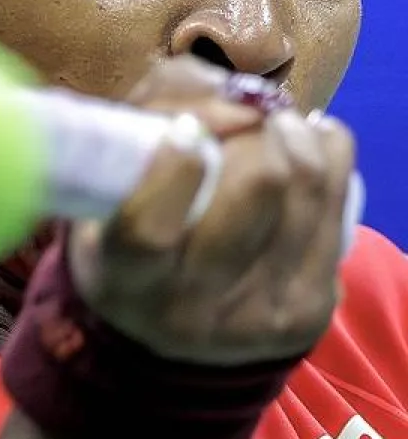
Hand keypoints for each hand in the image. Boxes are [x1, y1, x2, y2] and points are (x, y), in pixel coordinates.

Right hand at [66, 55, 355, 365]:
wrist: (167, 343)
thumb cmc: (123, 239)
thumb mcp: (98, 191)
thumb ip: (144, 124)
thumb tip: (235, 95)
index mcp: (125, 280)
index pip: (149, 228)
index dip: (174, 166)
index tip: (186, 130)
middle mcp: (191, 310)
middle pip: (257, 187)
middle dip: (256, 126)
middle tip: (244, 110)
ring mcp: (260, 316)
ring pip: (307, 186)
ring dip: (293, 132)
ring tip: (273, 121)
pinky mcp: (311, 310)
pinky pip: (341, 205)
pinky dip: (326, 153)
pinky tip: (307, 142)